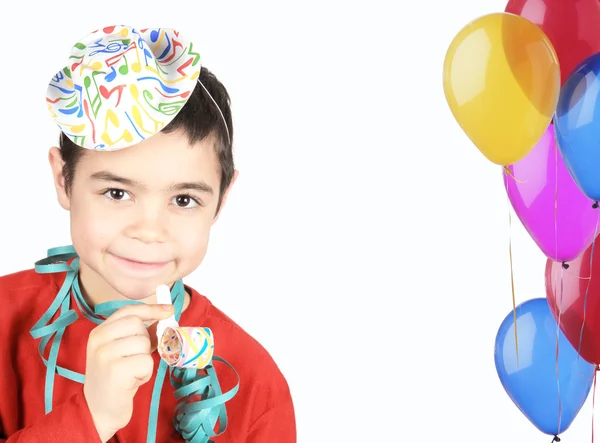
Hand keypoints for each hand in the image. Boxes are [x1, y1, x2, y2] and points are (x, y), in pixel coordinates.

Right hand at [83, 303, 174, 441]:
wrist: (98, 411)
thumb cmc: (115, 380)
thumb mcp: (124, 352)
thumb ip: (141, 334)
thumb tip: (163, 317)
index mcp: (99, 332)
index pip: (128, 311)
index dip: (151, 309)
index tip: (169, 310)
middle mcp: (99, 340)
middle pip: (138, 325)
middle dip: (146, 342)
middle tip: (135, 359)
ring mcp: (105, 354)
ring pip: (144, 343)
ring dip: (145, 360)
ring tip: (132, 372)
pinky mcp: (115, 370)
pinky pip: (146, 362)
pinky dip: (145, 373)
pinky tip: (132, 382)